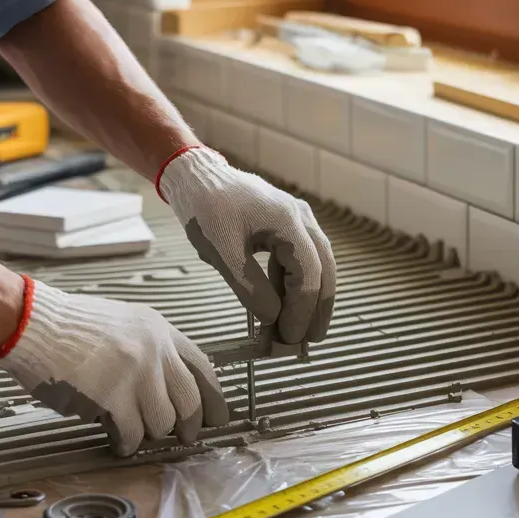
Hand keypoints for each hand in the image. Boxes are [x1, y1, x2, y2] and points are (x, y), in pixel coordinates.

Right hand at [0, 279, 229, 454]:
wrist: (34, 325)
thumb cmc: (70, 328)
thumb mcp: (124, 326)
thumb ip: (152, 351)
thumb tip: (169, 392)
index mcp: (160, 330)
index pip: (203, 368)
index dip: (214, 398)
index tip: (218, 417)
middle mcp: (155, 351)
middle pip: (190, 401)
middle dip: (189, 426)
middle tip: (183, 437)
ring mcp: (136, 374)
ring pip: (162, 422)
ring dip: (149, 433)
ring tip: (133, 430)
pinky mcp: (114, 398)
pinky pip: (133, 434)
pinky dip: (127, 443)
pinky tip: (117, 439)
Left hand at [158, 147, 335, 343]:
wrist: (194, 176)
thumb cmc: (204, 207)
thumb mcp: (222, 252)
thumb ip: (250, 287)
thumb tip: (273, 319)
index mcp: (289, 221)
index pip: (309, 274)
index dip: (302, 310)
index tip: (290, 337)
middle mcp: (301, 219)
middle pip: (323, 270)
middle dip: (318, 308)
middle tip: (309, 340)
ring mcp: (297, 221)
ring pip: (315, 266)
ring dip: (308, 298)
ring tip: (300, 329)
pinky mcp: (286, 227)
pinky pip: (299, 260)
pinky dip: (294, 285)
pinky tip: (285, 305)